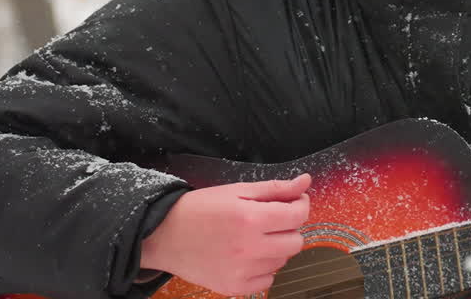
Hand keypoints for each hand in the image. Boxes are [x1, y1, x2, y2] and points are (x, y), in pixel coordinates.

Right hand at [140, 174, 310, 295]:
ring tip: (253, 237)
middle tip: (271, 220)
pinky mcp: (234, 287)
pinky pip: (267, 279)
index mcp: (251, 219)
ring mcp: (242, 271)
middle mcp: (249, 249)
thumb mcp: (237, 191)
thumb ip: (276, 189)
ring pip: (282, 261)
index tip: (294, 201)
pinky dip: (263, 267)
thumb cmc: (200, 209)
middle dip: (289, 228)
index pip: (298, 216)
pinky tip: (246, 255)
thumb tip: (305, 183)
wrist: (165, 235)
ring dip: (276, 247)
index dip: (300, 205)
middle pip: (296, 242)